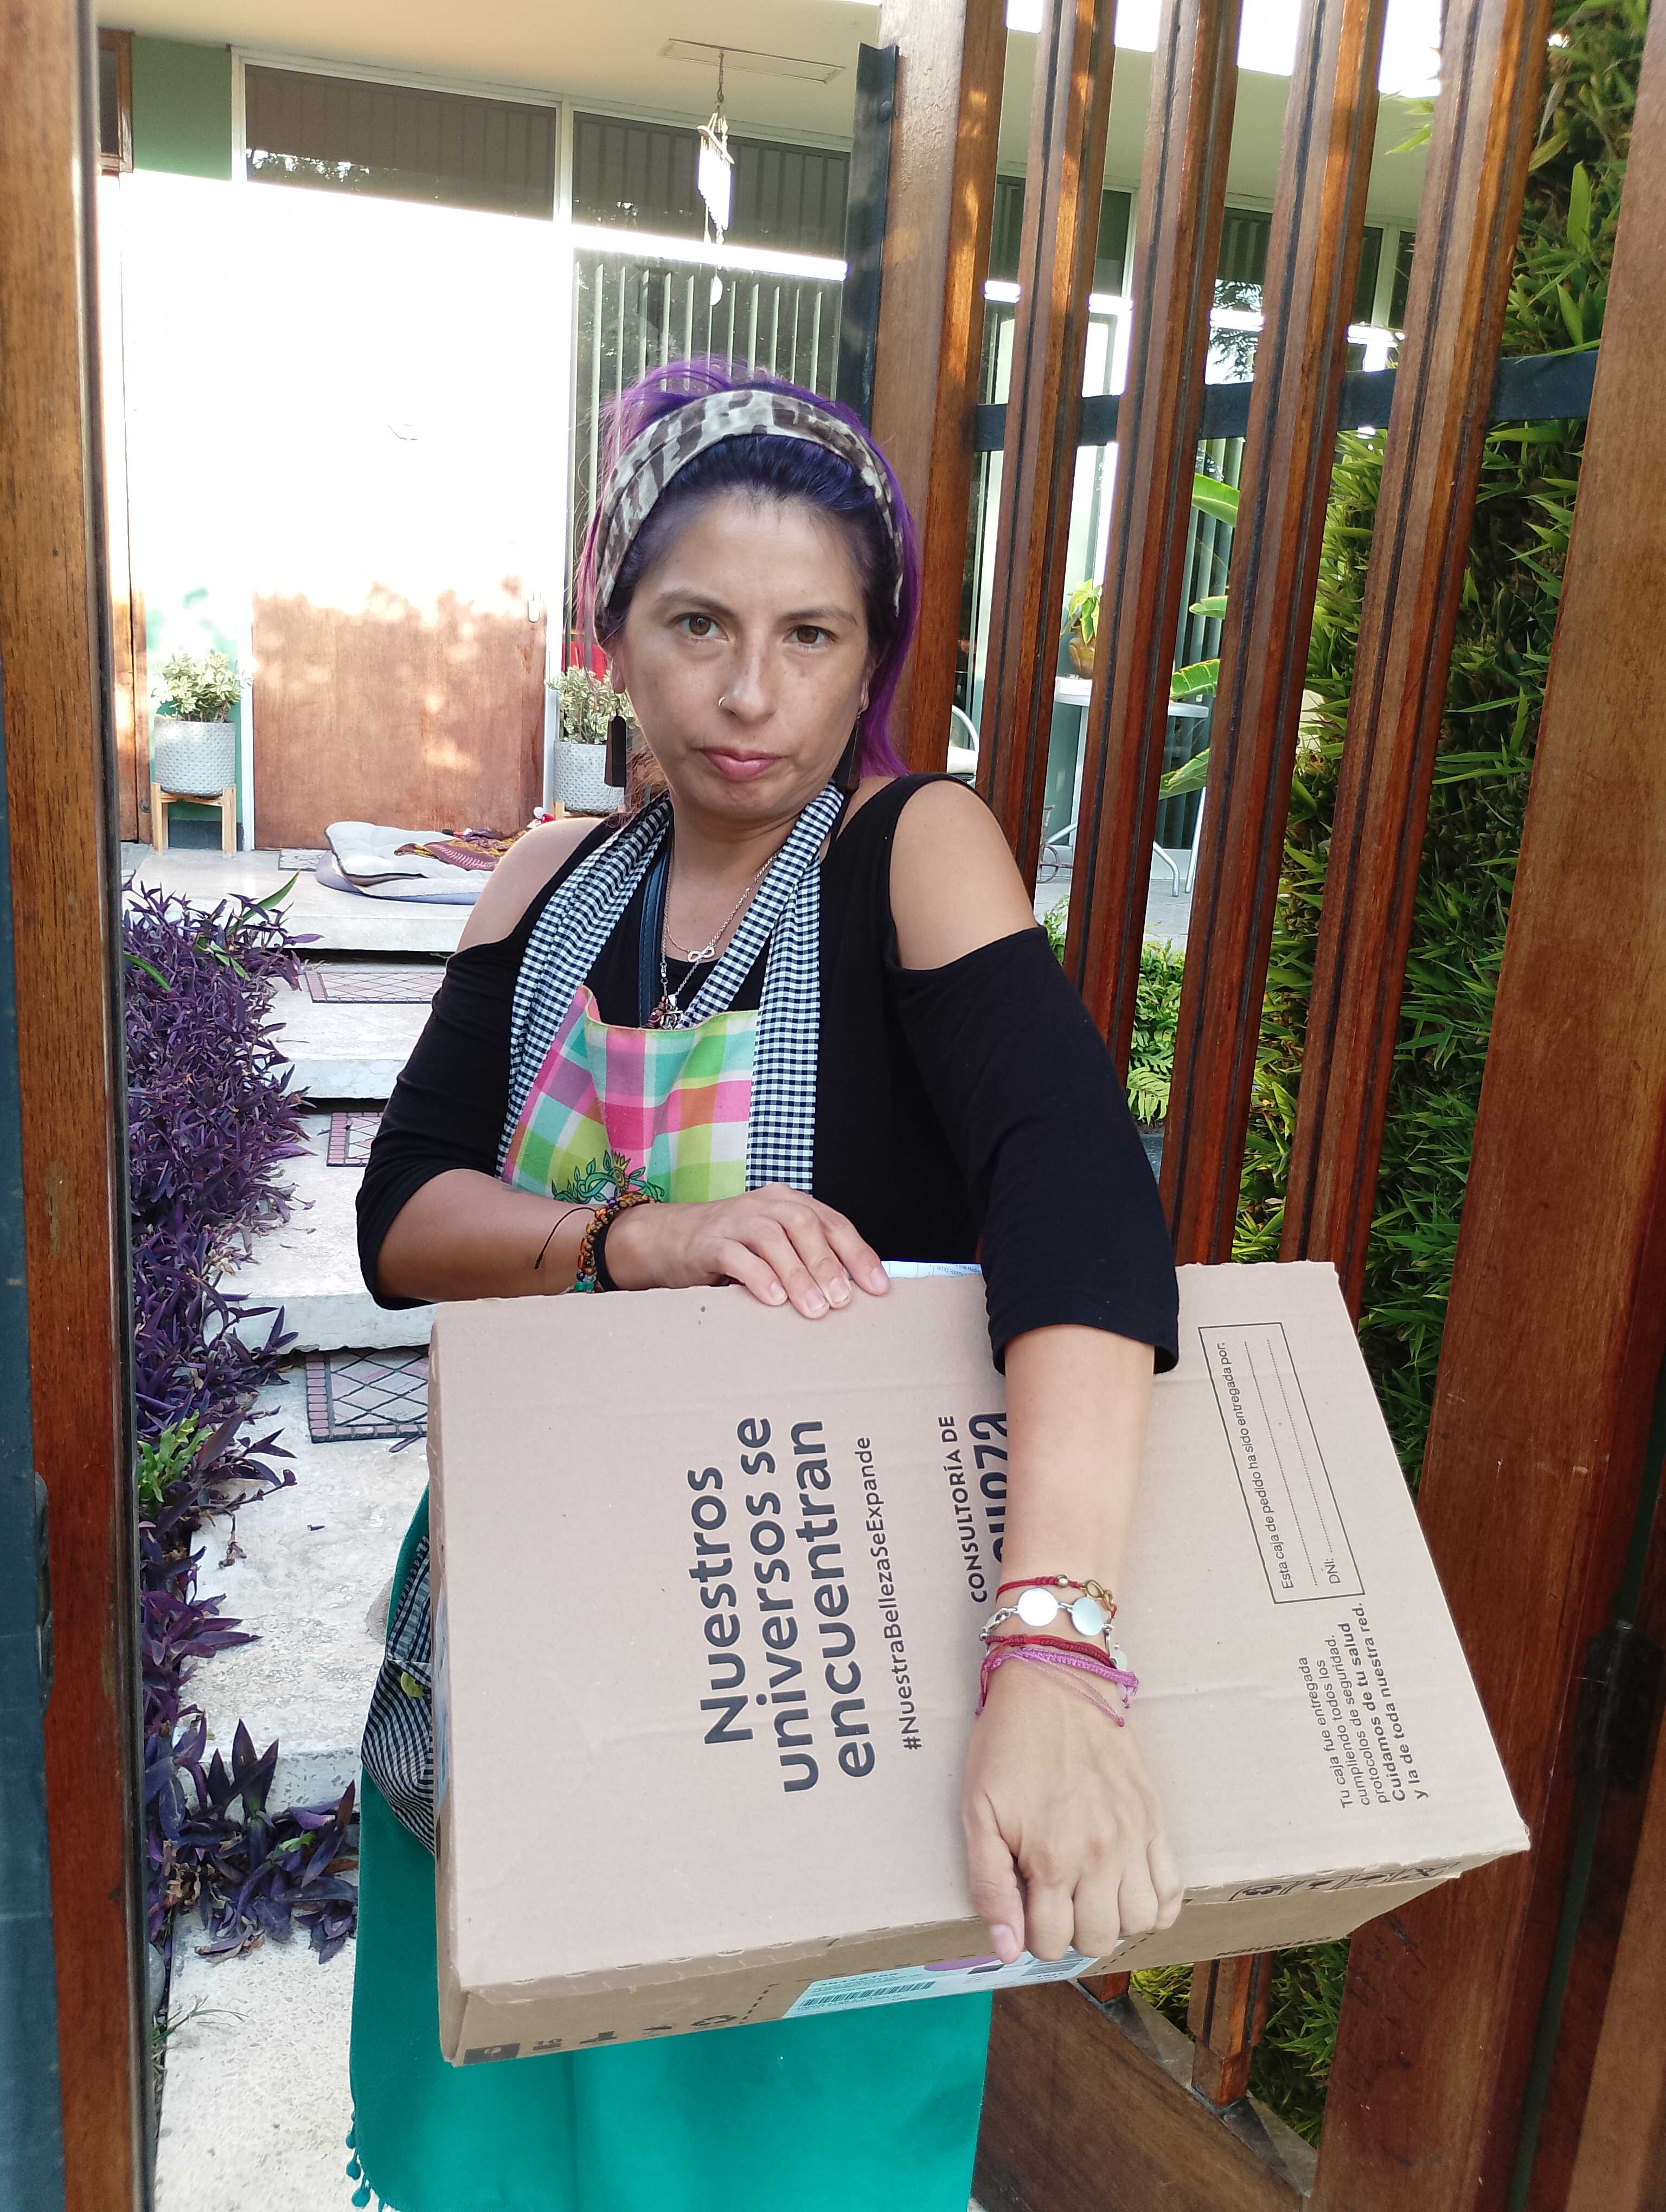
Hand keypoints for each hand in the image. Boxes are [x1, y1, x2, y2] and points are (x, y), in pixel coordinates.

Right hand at [603, 1186, 889, 1317]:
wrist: (669, 1239)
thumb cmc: (734, 1248)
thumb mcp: (776, 1248)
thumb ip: (808, 1260)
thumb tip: (852, 1295)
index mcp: (789, 1203)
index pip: (833, 1223)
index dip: (858, 1254)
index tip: (878, 1287)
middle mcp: (765, 1204)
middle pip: (805, 1225)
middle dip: (828, 1265)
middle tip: (842, 1301)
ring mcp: (735, 1218)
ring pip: (773, 1238)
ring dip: (798, 1275)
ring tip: (814, 1308)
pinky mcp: (708, 1240)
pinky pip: (736, 1255)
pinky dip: (758, 1276)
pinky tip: (773, 1299)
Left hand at [961, 1655, 1182, 1965]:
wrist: (1056, 1680)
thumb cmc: (1008, 1742)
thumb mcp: (978, 1810)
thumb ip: (989, 1883)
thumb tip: (1005, 1948)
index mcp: (1050, 1857)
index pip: (1050, 1943)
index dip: (1031, 1937)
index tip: (1024, 1910)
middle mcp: (1098, 1856)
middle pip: (1098, 1940)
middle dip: (1071, 1933)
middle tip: (1055, 1902)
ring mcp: (1133, 1839)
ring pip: (1140, 1923)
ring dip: (1114, 1922)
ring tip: (1090, 1897)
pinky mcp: (1154, 1820)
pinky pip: (1173, 1889)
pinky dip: (1157, 1906)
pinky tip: (1129, 1891)